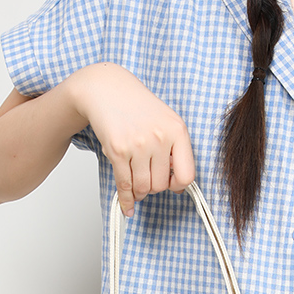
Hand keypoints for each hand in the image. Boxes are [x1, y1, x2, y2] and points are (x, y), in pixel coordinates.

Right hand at [67, 63, 195, 216]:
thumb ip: (175, 150)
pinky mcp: (118, 150)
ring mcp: (138, 144)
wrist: (107, 89)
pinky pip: (125, 185)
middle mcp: (159, 137)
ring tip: (136, 186)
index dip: (178, 185)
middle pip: (161, 185)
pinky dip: (126, 199)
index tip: (171, 184)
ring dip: (139, 192)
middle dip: (153, 188)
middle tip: (147, 179)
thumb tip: (178, 186)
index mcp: (177, 130)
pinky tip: (128, 205)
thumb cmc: (138, 107)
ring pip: (143, 188)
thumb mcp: (166, 121)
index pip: (186, 175)